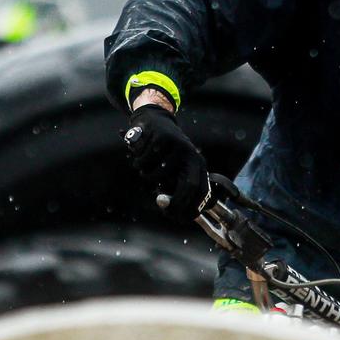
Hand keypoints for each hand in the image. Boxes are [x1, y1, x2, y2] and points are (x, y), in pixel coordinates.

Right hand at [121, 101, 208, 220]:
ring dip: (147, 177)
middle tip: (160, 204)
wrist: (155, 121)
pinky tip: (140, 154)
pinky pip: (145, 161)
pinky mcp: (162, 137)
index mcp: (198, 164)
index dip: (191, 208)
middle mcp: (192, 154)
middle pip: (188, 185)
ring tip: (145, 170)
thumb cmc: (164, 153)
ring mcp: (178, 145)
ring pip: (159, 174)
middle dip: (175, 200)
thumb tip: (169, 209)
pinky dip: (139, 163)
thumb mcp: (173, 170)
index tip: (178, 218)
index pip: (201, 191)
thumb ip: (172, 189)